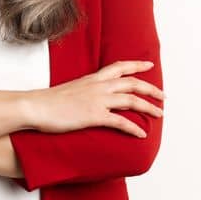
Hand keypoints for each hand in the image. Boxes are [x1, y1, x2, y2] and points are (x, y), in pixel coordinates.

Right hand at [23, 60, 164, 137]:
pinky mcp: (94, 116)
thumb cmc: (49, 101)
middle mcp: (98, 86)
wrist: (36, 106)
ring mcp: (98, 100)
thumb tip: (89, 96)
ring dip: (148, 107)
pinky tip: (141, 134)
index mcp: (93, 78)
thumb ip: (84, 90)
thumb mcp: (71, 89)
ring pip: (131, 100)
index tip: (149, 66)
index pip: (119, 67)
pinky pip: (120, 122)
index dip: (136, 65)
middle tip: (163, 96)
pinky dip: (133, 128)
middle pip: (132, 83)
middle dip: (151, 89)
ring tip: (160, 114)